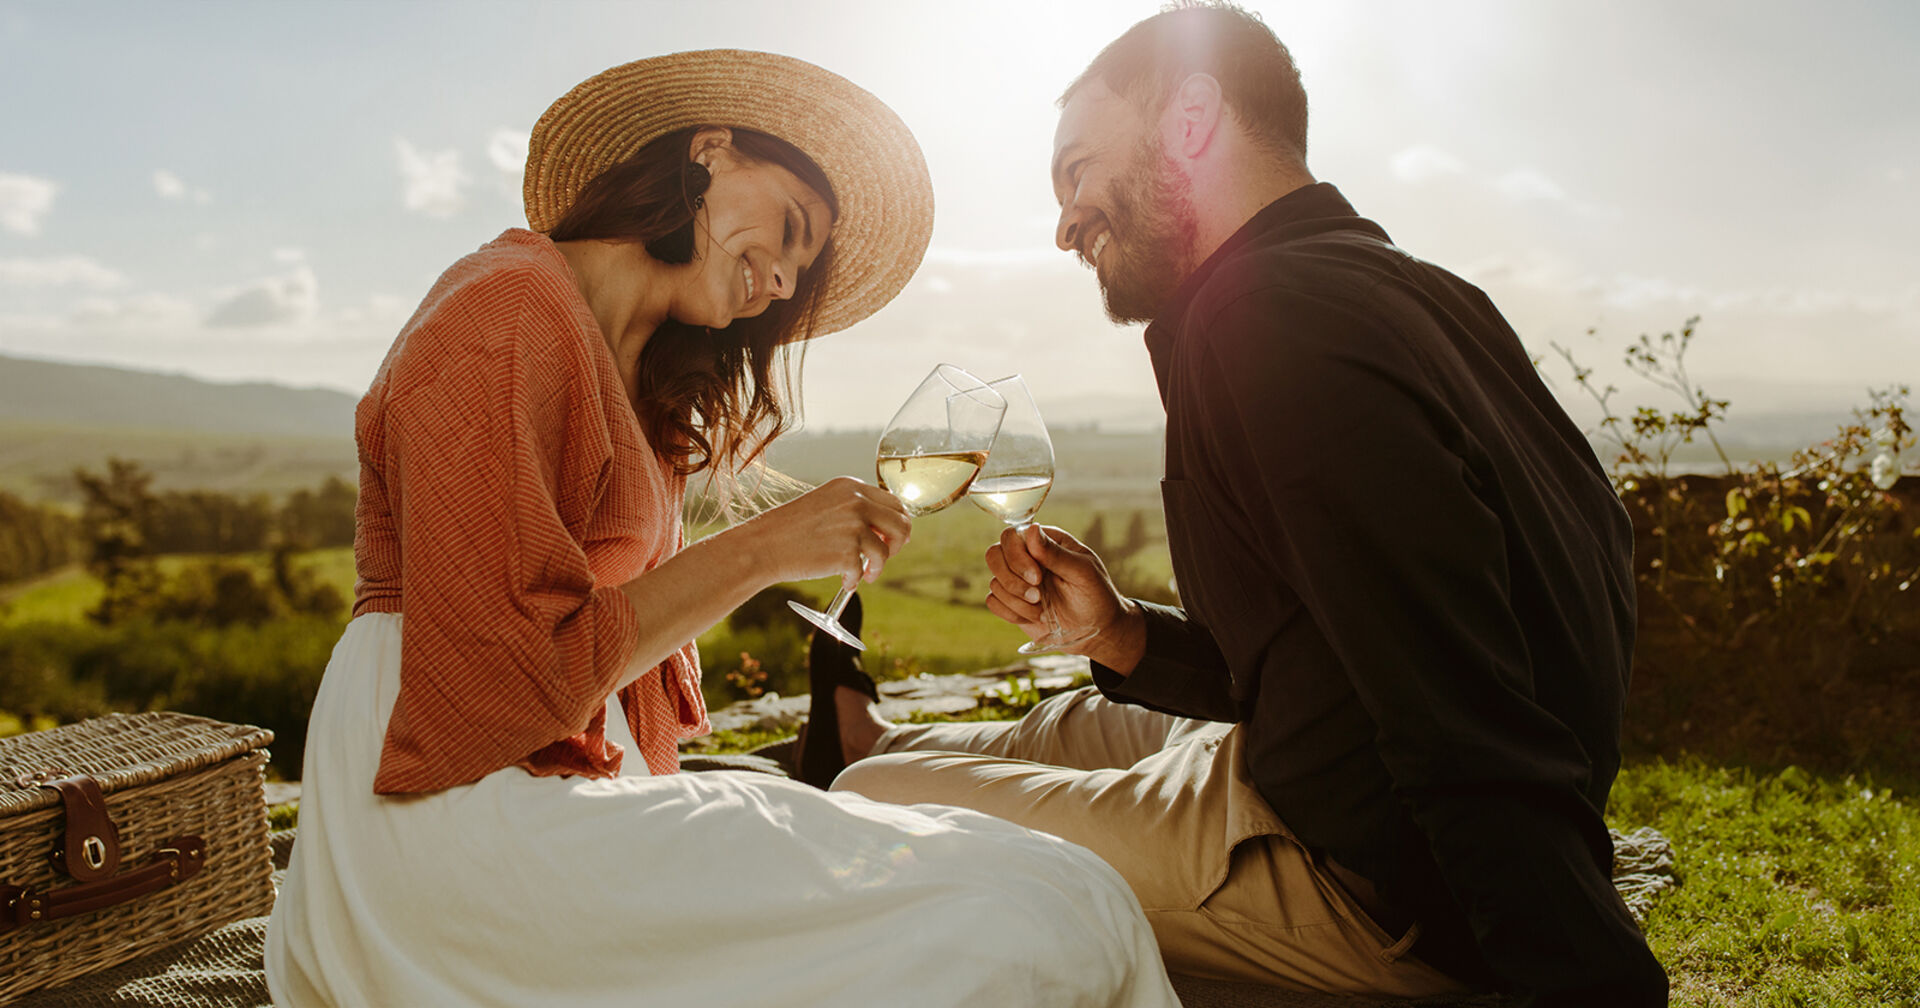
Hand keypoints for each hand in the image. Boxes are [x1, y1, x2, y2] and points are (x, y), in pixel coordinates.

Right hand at [745, 477, 910, 590]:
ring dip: (876, 567)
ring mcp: (853, 526)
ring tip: (861, 574)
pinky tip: (842, 580)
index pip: (895, 503)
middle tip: (880, 558)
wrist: (763, 545)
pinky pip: (864, 571)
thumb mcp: (827, 506)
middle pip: (902, 524)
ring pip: (886, 551)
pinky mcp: (847, 551)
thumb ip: (857, 510)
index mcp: (851, 486)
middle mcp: (856, 501)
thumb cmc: (793, 529)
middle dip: (897, 545)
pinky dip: (855, 580)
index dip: (897, 524)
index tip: (889, 539)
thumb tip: (891, 530)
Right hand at [983, 524, 1127, 645]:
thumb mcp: (1082, 572)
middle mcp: (1027, 557)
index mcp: (1045, 542)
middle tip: (1037, 596)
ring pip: (994, 582)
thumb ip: (1055, 553)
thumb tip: (1031, 529)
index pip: (1012, 536)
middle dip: (1012, 580)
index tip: (1037, 578)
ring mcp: (1017, 579)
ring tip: (1042, 610)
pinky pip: (993, 602)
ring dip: (1017, 601)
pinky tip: (1033, 617)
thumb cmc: (1095, 595)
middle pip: (994, 555)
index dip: (1017, 557)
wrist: (1097, 630)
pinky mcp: (1012, 602)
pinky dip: (1011, 613)